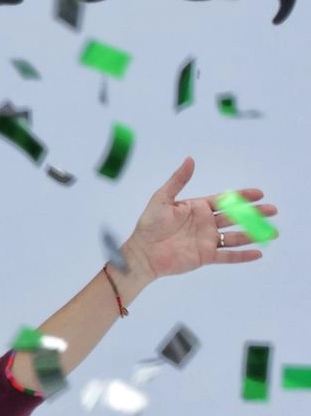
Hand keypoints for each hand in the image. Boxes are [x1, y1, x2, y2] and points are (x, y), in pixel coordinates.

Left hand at [123, 157, 276, 279]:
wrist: (142, 252)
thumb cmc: (149, 225)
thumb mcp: (162, 199)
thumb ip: (178, 180)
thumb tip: (190, 159)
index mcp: (197, 208)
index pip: (225, 200)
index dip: (242, 196)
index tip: (259, 193)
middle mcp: (205, 223)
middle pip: (235, 217)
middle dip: (254, 213)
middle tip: (272, 210)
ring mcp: (206, 240)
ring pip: (235, 236)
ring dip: (253, 234)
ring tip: (272, 232)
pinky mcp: (205, 256)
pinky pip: (227, 256)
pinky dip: (242, 255)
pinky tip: (258, 253)